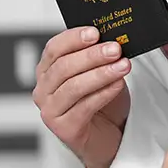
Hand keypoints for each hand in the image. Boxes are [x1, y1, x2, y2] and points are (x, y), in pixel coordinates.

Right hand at [34, 27, 132, 167]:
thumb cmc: (102, 102)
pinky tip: (118, 85)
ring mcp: (51, 111)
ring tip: (122, 66)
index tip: (94, 32)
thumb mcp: (99, 73)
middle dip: (92, 55)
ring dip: (101, 73)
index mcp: (48, 71)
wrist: (108, 136)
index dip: (73, 38)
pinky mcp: (64, 129)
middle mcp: (44, 91)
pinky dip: (103, 93)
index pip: (54, 49)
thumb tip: (112, 39)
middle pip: (63, 67)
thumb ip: (99, 57)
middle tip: (115, 49)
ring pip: (73, 87)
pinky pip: (84, 107)